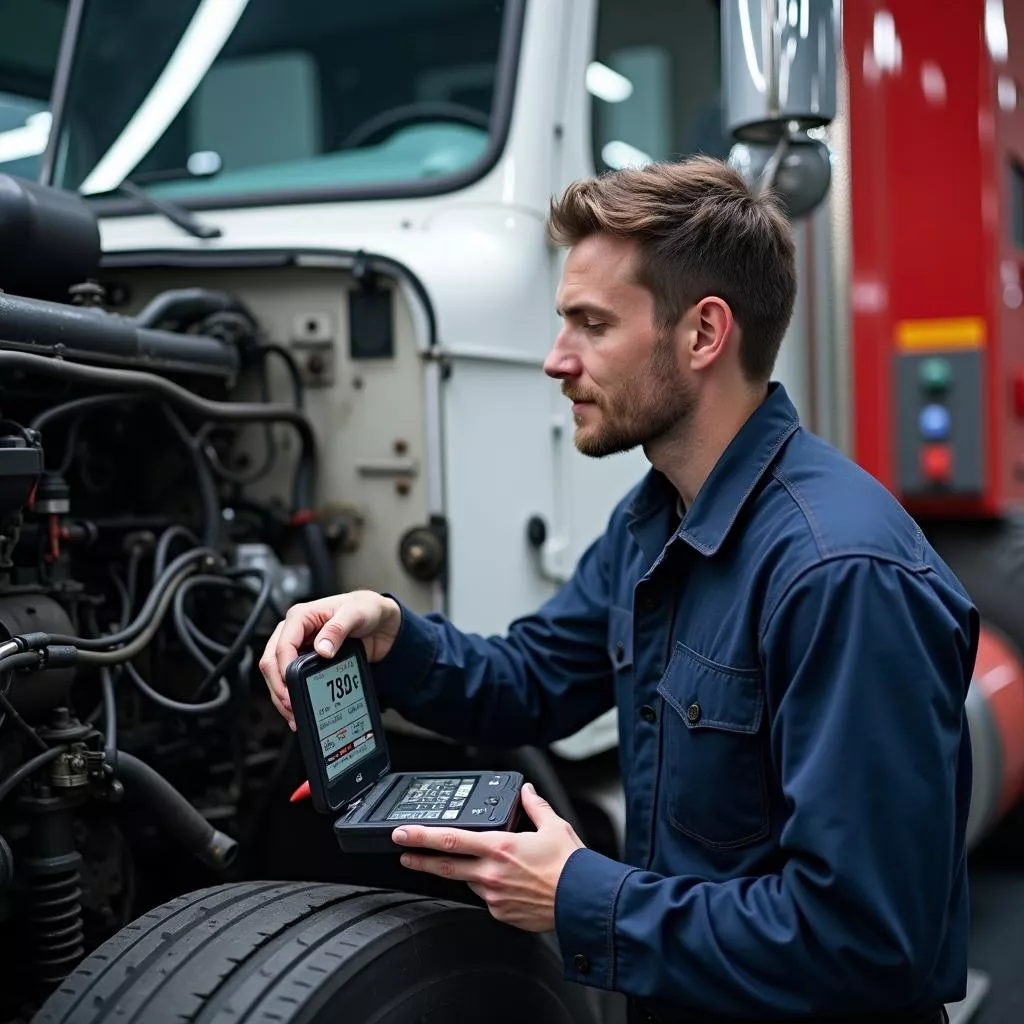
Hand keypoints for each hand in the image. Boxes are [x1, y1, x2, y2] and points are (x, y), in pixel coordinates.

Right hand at [258, 590, 401, 728]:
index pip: (283, 645)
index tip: (292, 688)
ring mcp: (299, 647)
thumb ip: (338, 628)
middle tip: (291, 705)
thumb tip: (322, 649)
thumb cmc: (366, 609)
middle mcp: (295, 631)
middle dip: (278, 686)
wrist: (381, 622)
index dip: (283, 669)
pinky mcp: (306, 661)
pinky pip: (290, 679)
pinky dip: (291, 694)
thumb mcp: (355, 613)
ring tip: (293, 714)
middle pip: (272, 661)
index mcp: (302, 616)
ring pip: (276, 673)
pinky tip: (297, 708)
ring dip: (281, 695)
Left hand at [392, 783, 584, 932]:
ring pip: (469, 881)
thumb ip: (535, 806)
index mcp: (499, 846)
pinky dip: (489, 888)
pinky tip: (504, 883)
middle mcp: (491, 873)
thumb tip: (527, 791)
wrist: (583, 902)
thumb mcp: (554, 826)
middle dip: (420, 858)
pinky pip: (487, 898)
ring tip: (473, 865)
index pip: (450, 839)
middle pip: (446, 865)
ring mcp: (494, 896)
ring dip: (464, 872)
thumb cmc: (571, 866)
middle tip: (403, 853)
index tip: (402, 834)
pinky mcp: (502, 913)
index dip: (421, 836)